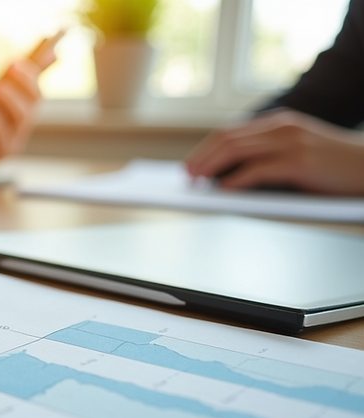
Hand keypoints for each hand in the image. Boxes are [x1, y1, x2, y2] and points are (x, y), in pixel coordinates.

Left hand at [0, 59, 44, 170]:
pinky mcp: (0, 151)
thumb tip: (16, 60)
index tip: (38, 53)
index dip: (36, 72)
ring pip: (20, 115)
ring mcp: (15, 139)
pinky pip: (0, 132)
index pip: (36, 89)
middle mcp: (24, 125)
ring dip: (8, 97)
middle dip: (24, 81)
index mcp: (24, 109)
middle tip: (11, 66)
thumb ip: (2, 81)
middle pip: (34, 101)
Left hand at [185, 109, 363, 194]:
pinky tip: (224, 191)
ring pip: (236, 151)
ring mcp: (291, 143)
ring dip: (211, 168)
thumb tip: (228, 176)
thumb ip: (268, 154)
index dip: (206, 149)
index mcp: (280, 123)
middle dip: (202, 158)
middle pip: (228, 139)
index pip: (231, 132)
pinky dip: (236, 180)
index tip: (191, 165)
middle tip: (187, 176)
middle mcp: (283, 128)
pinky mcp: (299, 162)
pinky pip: (257, 170)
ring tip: (197, 182)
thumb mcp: (297, 151)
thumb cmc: (333, 166)